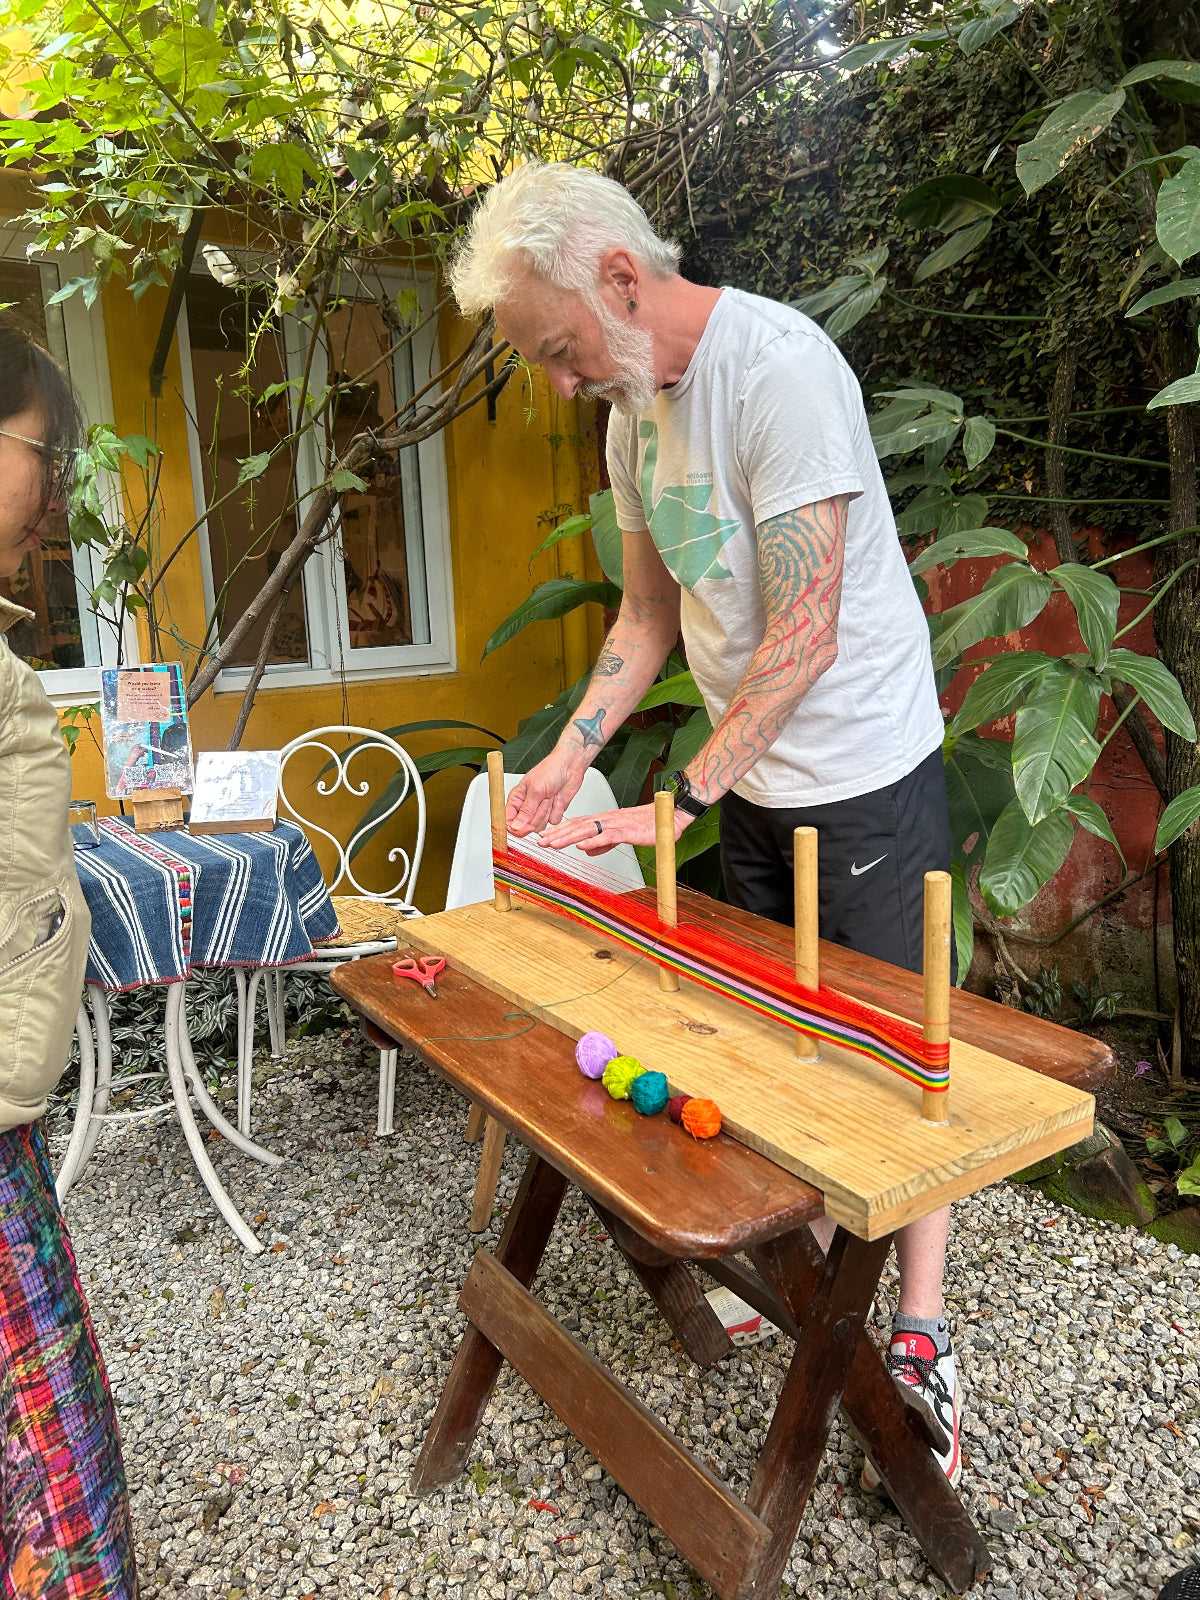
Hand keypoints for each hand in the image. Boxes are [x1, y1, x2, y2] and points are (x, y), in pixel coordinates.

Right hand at [505, 748, 586, 835]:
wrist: (569, 767)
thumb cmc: (550, 770)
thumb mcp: (535, 790)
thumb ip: (526, 811)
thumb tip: (516, 826)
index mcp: (517, 799)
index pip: (508, 820)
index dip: (515, 827)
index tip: (524, 826)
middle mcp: (527, 807)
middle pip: (526, 826)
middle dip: (536, 815)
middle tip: (542, 800)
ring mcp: (540, 810)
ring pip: (540, 826)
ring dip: (547, 812)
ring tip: (549, 797)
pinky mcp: (552, 812)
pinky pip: (553, 821)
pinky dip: (557, 810)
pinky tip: (557, 799)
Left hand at [536, 801, 689, 855]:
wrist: (670, 815)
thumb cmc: (648, 825)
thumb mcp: (621, 836)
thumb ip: (604, 843)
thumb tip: (587, 851)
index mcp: (604, 821)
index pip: (577, 825)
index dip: (559, 831)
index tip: (545, 838)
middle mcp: (606, 820)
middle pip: (577, 826)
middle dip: (557, 834)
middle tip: (540, 842)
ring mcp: (616, 824)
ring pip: (587, 830)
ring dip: (569, 837)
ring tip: (553, 843)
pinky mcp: (628, 830)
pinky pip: (608, 836)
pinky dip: (595, 840)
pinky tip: (582, 845)